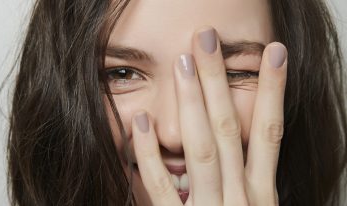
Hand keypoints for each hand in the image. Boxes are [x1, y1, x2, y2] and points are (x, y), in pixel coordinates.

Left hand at [132, 26, 286, 205]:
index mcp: (260, 193)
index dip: (274, 89)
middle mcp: (238, 198)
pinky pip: (160, 185)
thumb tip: (243, 141)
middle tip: (207, 38)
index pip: (270, 132)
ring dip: (191, 102)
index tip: (274, 51)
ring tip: (184, 62)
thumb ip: (248, 179)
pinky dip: (149, 152)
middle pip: (229, 129)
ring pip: (201, 150)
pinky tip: (142, 120)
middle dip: (218, 81)